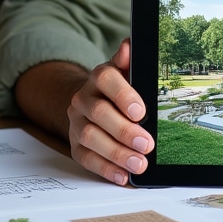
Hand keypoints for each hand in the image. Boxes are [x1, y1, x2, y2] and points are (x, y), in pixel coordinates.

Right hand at [67, 38, 153, 185]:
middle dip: (124, 131)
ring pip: (90, 137)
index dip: (123, 95)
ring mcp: (76, 123)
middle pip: (99, 114)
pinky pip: (86, 159)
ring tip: (139, 163)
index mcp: (99, 77)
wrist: (92, 102)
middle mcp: (83, 99)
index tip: (141, 112)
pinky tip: (123, 176)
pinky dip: (105, 169)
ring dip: (116, 153)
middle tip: (147, 144)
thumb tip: (130, 46)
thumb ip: (129, 61)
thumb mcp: (126, 71)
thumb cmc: (118, 88)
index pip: (107, 80)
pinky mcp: (75, 145)